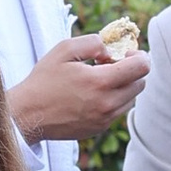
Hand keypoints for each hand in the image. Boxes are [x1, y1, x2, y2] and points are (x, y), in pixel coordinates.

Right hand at [9, 35, 148, 144]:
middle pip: (140, 84)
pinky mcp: (99, 129)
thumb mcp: (64, 50)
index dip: (139, 56)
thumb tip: (111, 49)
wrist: (28, 115)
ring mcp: (104, 119)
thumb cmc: (44, 80)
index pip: (141, 68)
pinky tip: (92, 94)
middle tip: (111, 64)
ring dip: (123, 86)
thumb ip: (93, 42)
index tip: (125, 54)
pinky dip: (113, 100)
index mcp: (100, 82)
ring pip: (131, 99)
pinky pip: (118, 111)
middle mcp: (107, 104)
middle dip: (131, 71)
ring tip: (100, 79)